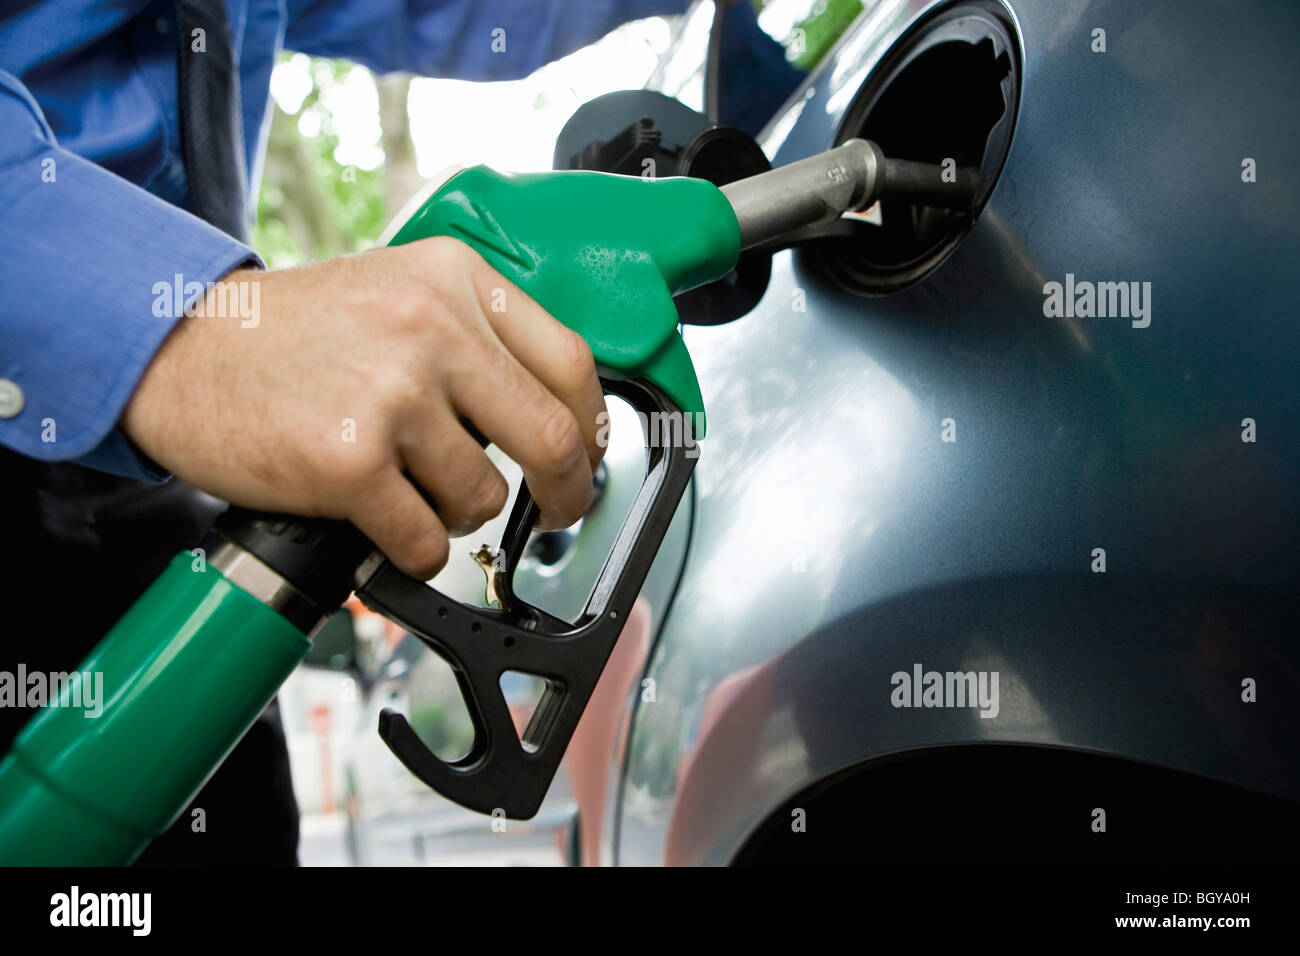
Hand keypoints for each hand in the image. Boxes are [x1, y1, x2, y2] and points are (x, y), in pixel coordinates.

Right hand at [122, 237, 606, 578]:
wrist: (179, 350)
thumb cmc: (290, 334)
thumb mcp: (397, 294)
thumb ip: (474, 338)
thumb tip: (551, 418)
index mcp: (456, 280)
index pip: (571, 363)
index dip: (592, 428)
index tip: (586, 457)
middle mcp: (433, 327)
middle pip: (552, 437)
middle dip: (566, 494)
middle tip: (555, 514)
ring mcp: (392, 393)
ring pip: (482, 496)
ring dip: (457, 515)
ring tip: (414, 496)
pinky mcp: (349, 458)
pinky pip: (424, 538)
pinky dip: (414, 550)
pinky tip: (386, 527)